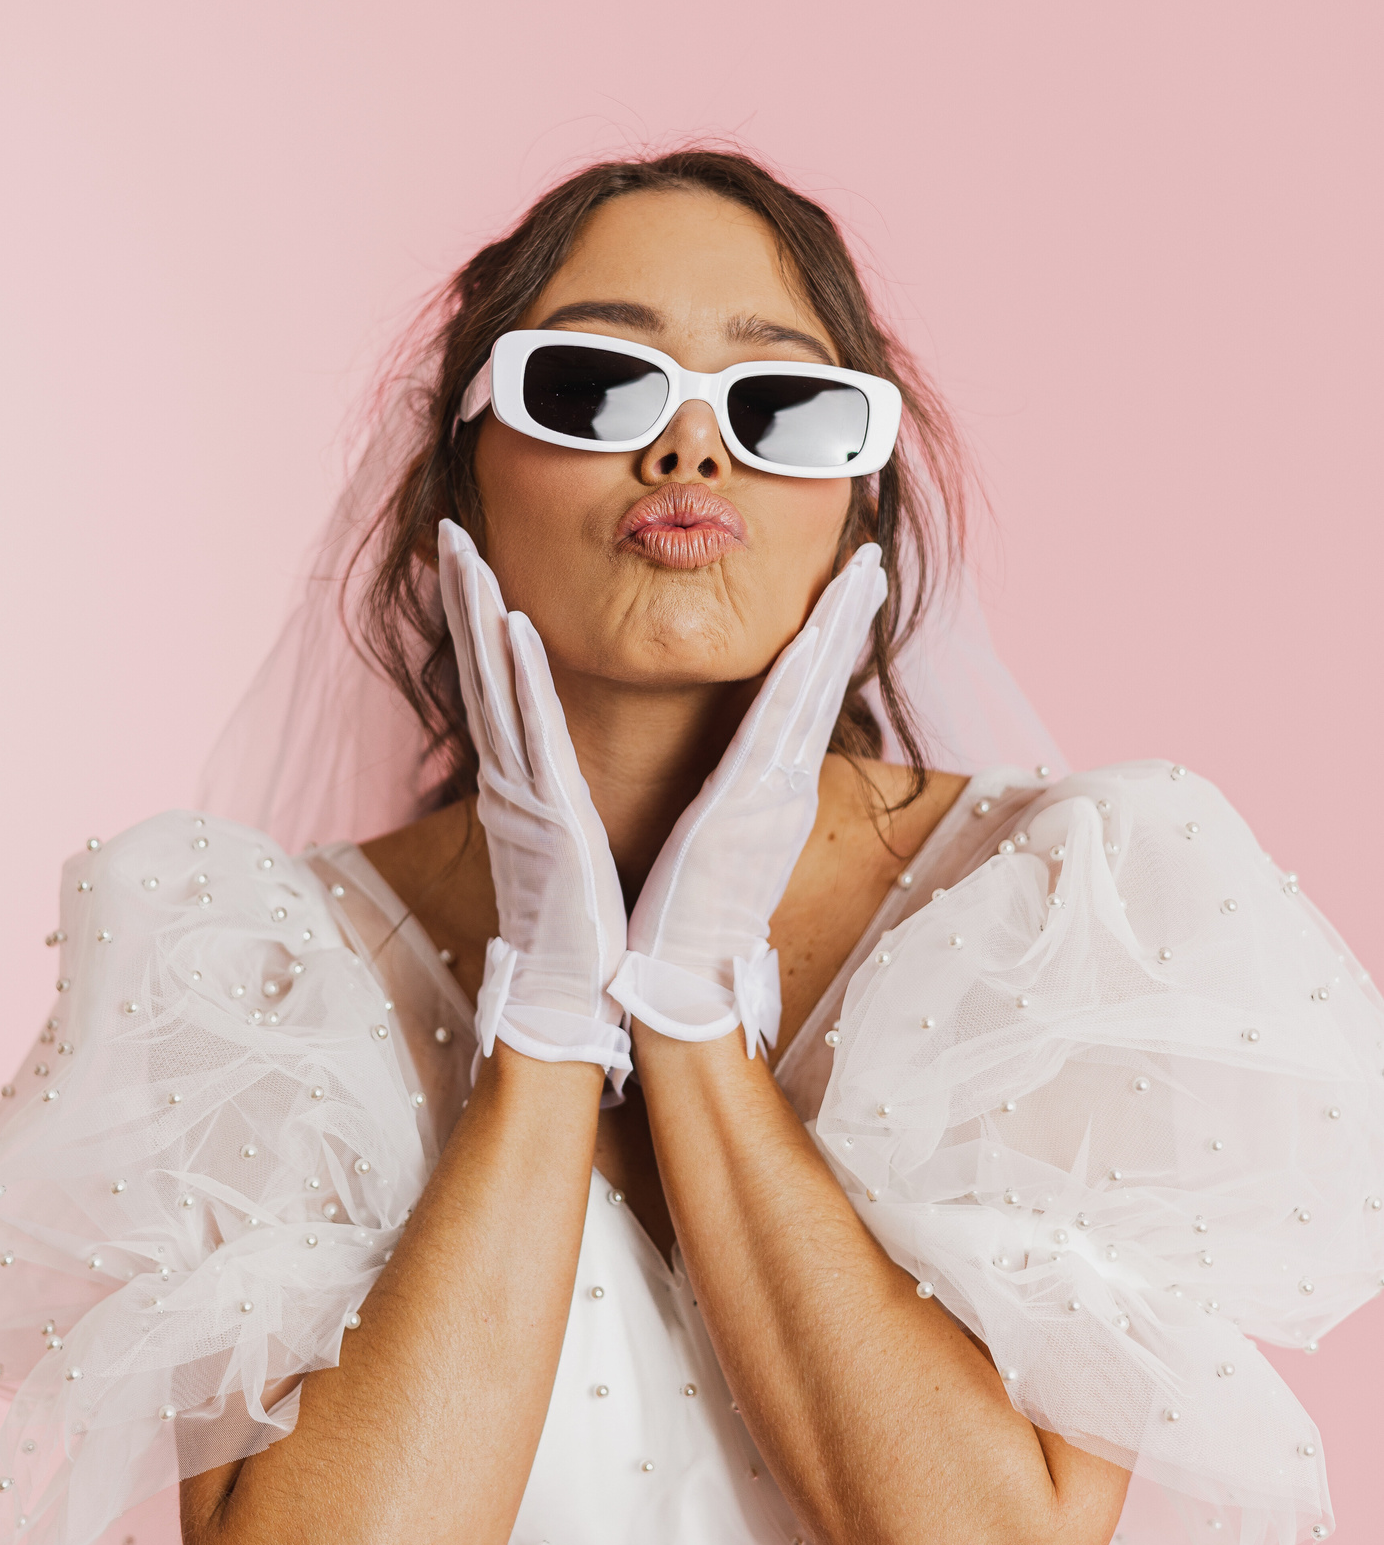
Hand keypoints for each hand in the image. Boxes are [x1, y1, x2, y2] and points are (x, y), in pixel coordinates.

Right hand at [438, 520, 629, 1079]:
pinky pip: (529, 730)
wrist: (582, 1003)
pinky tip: (508, 622)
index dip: (479, 619)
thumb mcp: (576, 845)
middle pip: (480, 668)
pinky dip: (517, 675)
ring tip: (463, 548)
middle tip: (450, 528)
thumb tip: (568, 780)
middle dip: (463, 595)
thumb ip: (565, 800)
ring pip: (493, 684)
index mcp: (526, 784)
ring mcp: (521, 795)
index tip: (473, 559)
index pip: (501, 683)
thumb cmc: (591, 931)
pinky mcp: (544, 816)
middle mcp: (512, 780)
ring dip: (476, 612)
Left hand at [608, 543, 887, 1056]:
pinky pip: (774, 720)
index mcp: (765, 791)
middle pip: (821, 680)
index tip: (849, 585)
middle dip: (848, 614)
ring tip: (861, 566)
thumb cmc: (676, 920)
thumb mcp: (705, 844)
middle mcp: (778, 787)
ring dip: (836, 621)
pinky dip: (794, 669)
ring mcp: (770, 796)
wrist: (673, 990)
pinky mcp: (747, 808)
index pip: (803, 696)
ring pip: (809, 687)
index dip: (830, 638)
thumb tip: (723, 777)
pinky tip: (809, 624)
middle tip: (872, 554)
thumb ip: (721, 802)